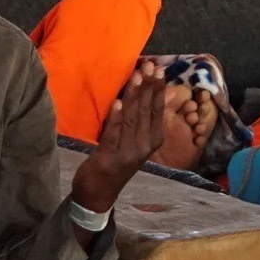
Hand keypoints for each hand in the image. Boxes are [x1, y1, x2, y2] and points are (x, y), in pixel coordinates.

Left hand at [69, 62, 169, 214]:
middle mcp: (144, 146)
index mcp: (152, 141)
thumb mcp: (135, 143)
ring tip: (137, 75)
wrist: (99, 194)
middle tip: (150, 65)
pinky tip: (117, 103)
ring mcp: (128, 152)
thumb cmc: (116, 163)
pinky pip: (114, 135)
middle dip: (149, 86)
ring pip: (132, 119)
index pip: (157, 110)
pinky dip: (116, 119)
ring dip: (134, 95)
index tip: (159, 69)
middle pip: (147, 111)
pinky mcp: (110, 157)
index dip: (158, 89)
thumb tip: (155, 94)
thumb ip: (143, 120)